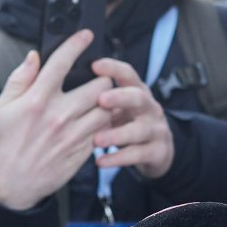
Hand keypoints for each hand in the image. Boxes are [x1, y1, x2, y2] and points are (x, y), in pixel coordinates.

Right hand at [0, 29, 111, 210]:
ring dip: (107, 101)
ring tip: (99, 98)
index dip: (77, 43)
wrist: (8, 185)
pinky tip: (97, 119)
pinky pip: (103, 130)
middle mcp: (58, 115)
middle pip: (99, 86)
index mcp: (36, 100)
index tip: (86, 35)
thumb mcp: (1, 108)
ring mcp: (73, 135)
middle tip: (97, 76)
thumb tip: (34, 57)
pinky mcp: (81, 151)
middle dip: (102, 78)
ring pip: (107, 108)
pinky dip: (104, 122)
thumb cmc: (2, 144)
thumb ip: (20, 79)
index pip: (62, 63)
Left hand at [89, 56, 175, 179]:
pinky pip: (138, 155)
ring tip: (96, 140)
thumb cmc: (128, 124)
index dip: (114, 68)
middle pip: (139, 97)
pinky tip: (101, 161)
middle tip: (100, 100)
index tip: (94, 65)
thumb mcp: (118, 109)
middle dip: (120, 97)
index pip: (129, 74)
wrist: (157, 153)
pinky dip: (118, 158)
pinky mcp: (158, 152)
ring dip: (117, 134)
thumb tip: (68, 86)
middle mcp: (150, 108)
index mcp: (138, 92)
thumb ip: (101, 98)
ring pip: (139, 130)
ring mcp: (157, 130)